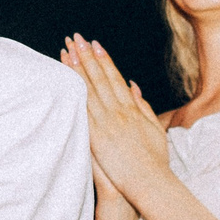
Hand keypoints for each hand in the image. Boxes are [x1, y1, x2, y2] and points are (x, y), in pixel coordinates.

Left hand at [63, 35, 171, 205]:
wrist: (149, 182)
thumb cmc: (154, 160)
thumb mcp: (155, 128)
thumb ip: (143, 106)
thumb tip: (133, 87)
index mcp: (132, 108)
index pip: (115, 77)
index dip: (103, 59)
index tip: (94, 44)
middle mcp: (119, 110)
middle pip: (99, 77)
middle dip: (86, 55)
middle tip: (74, 38)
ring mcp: (107, 122)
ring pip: (88, 88)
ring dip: (76, 68)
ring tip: (65, 50)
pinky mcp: (96, 136)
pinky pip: (82, 109)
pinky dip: (73, 92)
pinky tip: (64, 80)